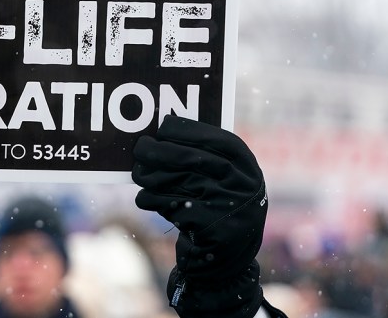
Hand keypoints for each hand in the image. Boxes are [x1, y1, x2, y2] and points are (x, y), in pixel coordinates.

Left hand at [132, 115, 267, 280]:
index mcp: (248, 168)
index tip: (164, 127)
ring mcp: (227, 208)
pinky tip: (146, 198)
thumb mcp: (224, 181)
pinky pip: (167, 204)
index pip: (218, 139)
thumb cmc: (217, 208)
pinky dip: (150, 199)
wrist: (225, 259)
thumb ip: (204, 157)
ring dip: (149, 176)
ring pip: (175, 180)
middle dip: (159, 151)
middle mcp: (242, 186)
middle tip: (140, 148)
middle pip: (191, 159)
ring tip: (140, 175)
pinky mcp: (207, 228)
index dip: (188, 131)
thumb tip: (163, 130)